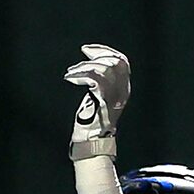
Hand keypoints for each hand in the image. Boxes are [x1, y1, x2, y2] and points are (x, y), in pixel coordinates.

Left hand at [65, 43, 130, 159]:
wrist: (90, 143)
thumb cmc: (91, 124)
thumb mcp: (100, 99)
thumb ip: (101, 84)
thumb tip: (91, 66)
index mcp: (123, 90)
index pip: (122, 62)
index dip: (106, 52)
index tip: (89, 50)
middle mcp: (122, 92)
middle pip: (116, 62)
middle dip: (98, 54)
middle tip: (80, 58)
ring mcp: (115, 97)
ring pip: (105, 68)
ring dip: (85, 66)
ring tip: (71, 72)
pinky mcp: (104, 100)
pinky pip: (94, 77)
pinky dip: (80, 73)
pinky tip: (69, 77)